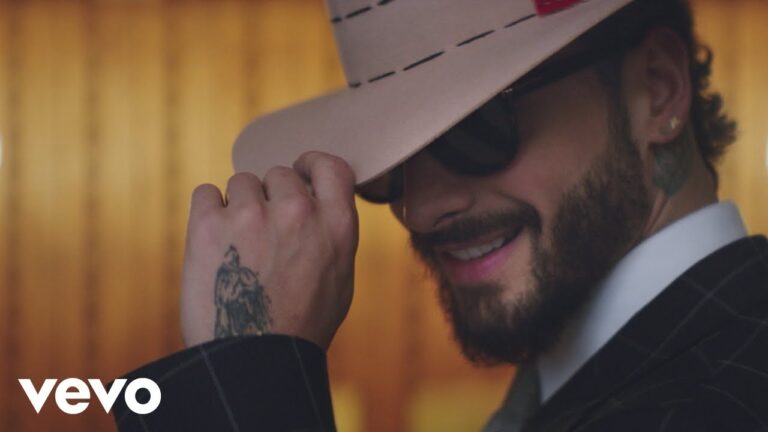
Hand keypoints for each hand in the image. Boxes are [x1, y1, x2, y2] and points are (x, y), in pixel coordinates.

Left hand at [180, 152, 358, 349]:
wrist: (253, 361)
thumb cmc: (299, 327)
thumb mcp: (341, 279)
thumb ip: (334, 234)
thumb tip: (320, 205)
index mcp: (336, 225)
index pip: (329, 165)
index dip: (310, 165)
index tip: (299, 172)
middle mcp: (298, 211)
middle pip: (278, 174)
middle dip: (269, 197)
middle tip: (262, 235)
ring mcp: (252, 215)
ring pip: (241, 183)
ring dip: (237, 207)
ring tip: (237, 249)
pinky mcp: (209, 224)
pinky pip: (205, 192)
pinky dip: (207, 212)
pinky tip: (214, 243)